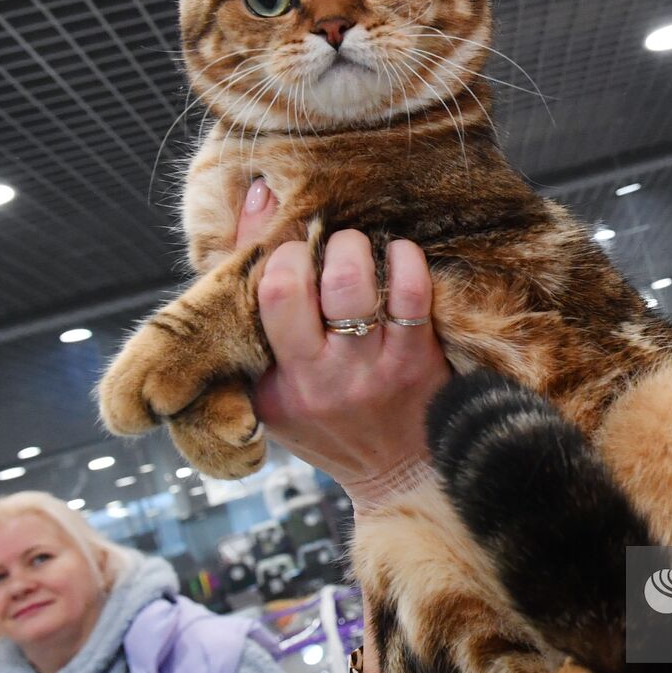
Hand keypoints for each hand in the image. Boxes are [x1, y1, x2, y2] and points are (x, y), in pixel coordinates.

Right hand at [235, 178, 452, 512]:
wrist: (399, 476)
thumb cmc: (331, 423)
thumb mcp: (273, 384)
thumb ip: (254, 304)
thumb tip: (257, 195)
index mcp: (276, 384)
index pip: (262, 298)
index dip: (278, 254)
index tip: (293, 250)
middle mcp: (318, 378)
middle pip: (297, 286)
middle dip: (312, 245)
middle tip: (327, 244)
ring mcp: (369, 371)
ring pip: (353, 284)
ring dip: (355, 247)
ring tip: (359, 248)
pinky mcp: (417, 364)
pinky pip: (409, 296)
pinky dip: (404, 261)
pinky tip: (399, 256)